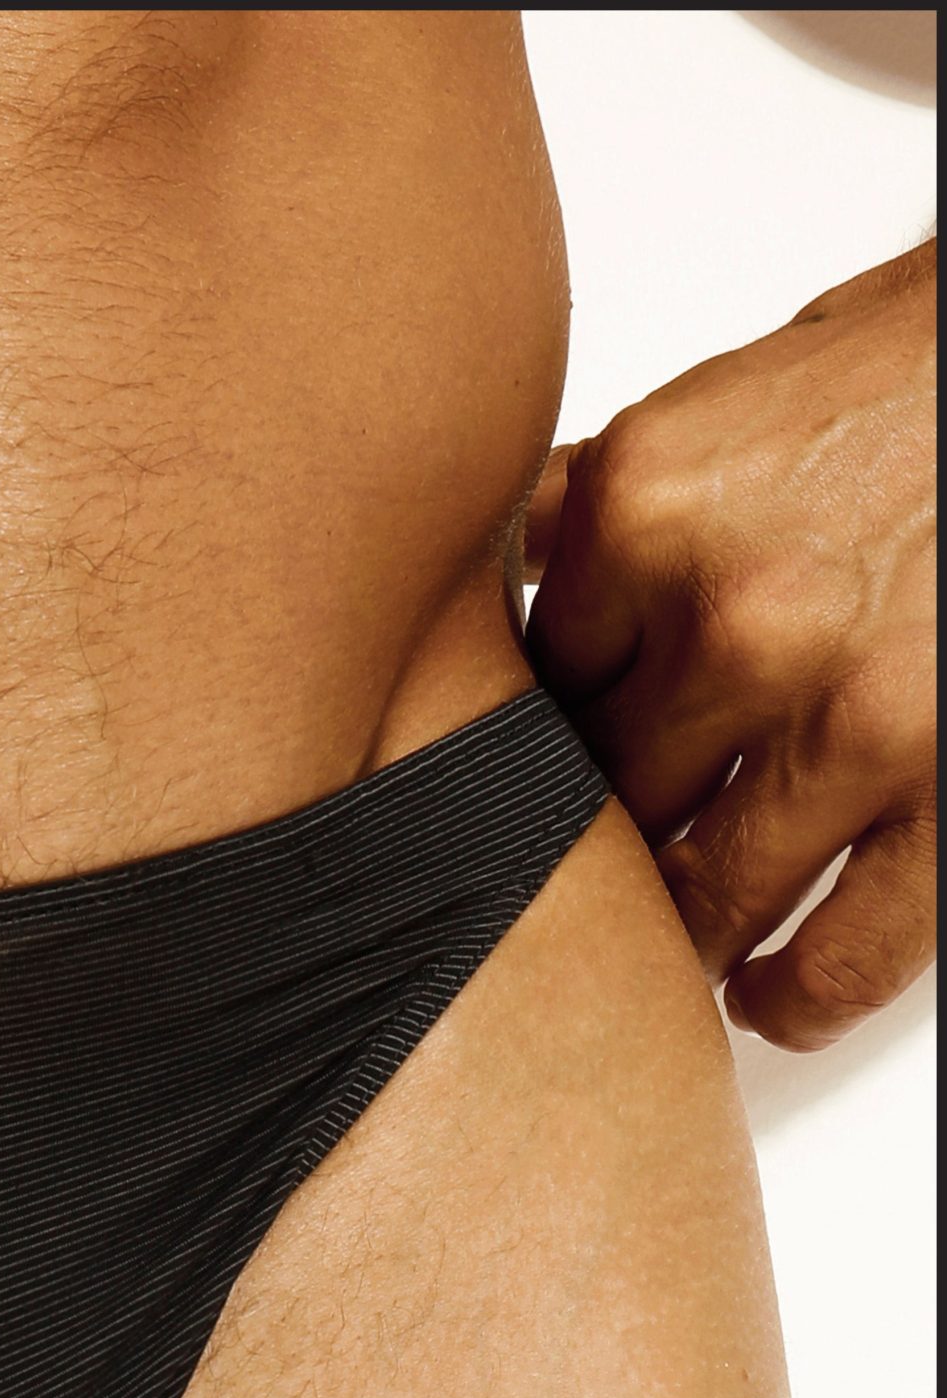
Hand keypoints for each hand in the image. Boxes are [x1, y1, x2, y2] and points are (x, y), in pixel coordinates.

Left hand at [526, 242, 935, 1049]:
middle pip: (601, 799)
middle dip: (594, 849)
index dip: (535, 748)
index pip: (531, 686)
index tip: (540, 786)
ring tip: (677, 955)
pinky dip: (795, 1000)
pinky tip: (768, 1002)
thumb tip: (509, 568)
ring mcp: (842, 719)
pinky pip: (847, 950)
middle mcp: (731, 619)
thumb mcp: (727, 402)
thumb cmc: (912, 377)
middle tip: (594, 881)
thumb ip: (606, 501)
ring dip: (680, 941)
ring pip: (700, 894)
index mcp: (648, 510)